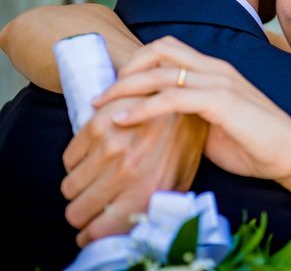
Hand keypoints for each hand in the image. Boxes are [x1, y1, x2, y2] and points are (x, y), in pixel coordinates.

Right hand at [61, 74, 207, 246]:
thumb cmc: (185, 138)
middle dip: (82, 211)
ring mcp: (110, 148)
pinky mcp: (97, 126)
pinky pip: (68, 159)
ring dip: (80, 185)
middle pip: (76, 212)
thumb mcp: (182, 176)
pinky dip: (78, 161)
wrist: (181, 92)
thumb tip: (130, 224)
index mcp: (149, 190)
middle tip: (93, 202)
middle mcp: (126, 173)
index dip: (90, 234)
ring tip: (98, 174)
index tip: (91, 228)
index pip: (98, 232)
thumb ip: (157, 203)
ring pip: (69, 186)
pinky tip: (98, 152)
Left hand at [95, 36, 290, 186]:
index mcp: (215, 70)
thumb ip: (187, 117)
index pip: (169, 49)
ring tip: (102, 106)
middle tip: (104, 93)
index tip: (117, 88)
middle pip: (160, 49)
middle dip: (126, 66)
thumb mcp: (212, 126)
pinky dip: (144, 106)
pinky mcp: (222, 102)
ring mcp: (220, 82)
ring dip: (126, 86)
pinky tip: (124, 119)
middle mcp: (216, 68)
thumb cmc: (254, 145)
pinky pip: (174, 96)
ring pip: (161, 70)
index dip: (138, 62)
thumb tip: (154, 125)